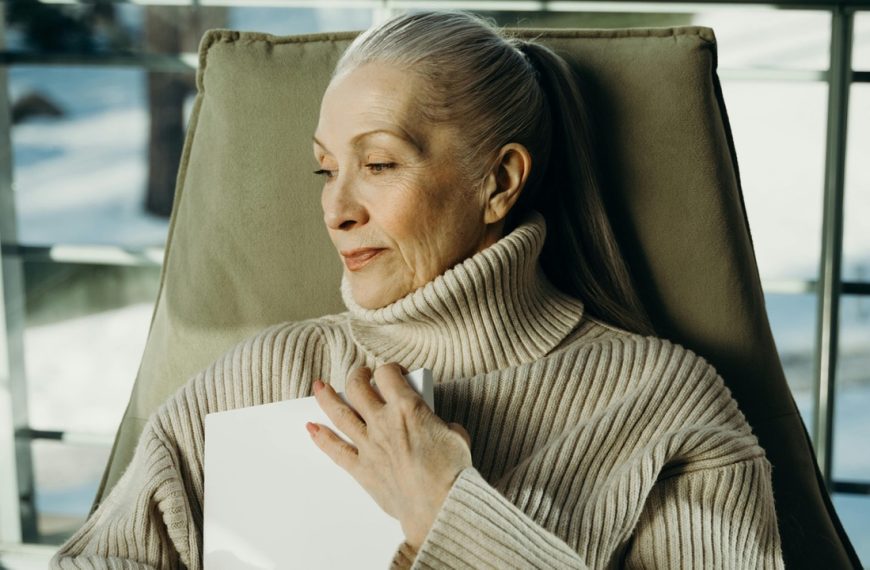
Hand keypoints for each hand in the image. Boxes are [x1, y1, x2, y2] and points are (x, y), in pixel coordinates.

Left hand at [307, 363, 471, 549]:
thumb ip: (444, 425)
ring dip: (327, 398)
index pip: (388, 374)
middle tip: (361, 375)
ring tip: (320, 387)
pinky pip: (335, 450)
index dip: (390, 369)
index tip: (394, 373)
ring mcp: (369, 445)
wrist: (440, 507)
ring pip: (339, 413)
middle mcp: (383, 422)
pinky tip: (312, 428)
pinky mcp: (362, 469)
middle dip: (358, 376)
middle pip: (358, 388)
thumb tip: (442, 428)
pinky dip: (321, 438)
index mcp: (407, 408)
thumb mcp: (457, 436)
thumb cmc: (452, 474)